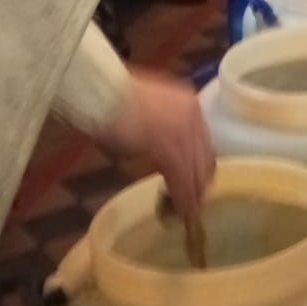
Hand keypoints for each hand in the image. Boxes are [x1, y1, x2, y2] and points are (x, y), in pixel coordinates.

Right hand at [95, 69, 215, 216]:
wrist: (100, 92)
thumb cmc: (112, 102)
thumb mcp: (148, 113)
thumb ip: (163, 131)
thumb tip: (165, 158)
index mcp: (189, 104)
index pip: (204, 143)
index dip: (201, 167)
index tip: (199, 184)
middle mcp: (192, 115)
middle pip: (205, 157)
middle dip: (201, 183)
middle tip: (195, 204)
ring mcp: (182, 130)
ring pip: (195, 170)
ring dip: (192, 195)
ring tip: (188, 213)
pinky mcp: (168, 146)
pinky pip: (180, 177)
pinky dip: (181, 196)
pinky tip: (180, 210)